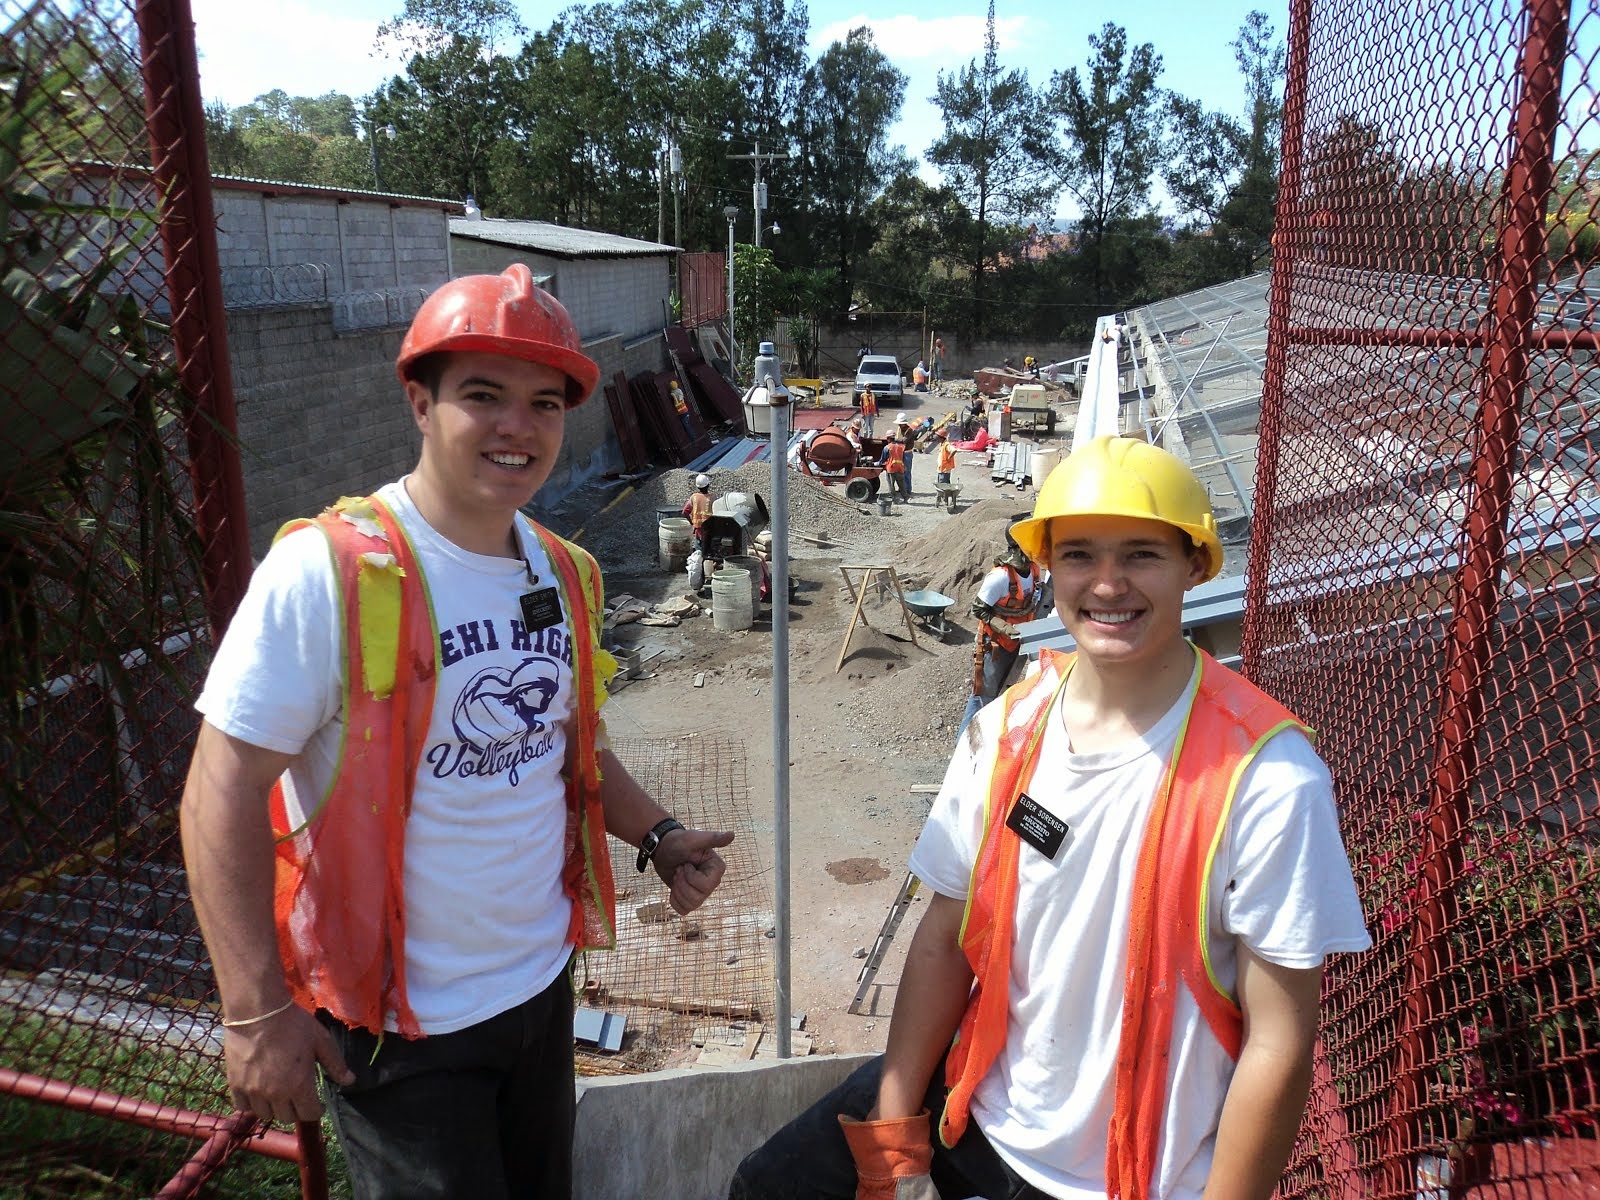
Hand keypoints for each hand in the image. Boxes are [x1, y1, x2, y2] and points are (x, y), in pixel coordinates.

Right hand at [223, 1003, 353, 1124]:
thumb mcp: (321, 1040)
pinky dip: (251, 1104)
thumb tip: (350, 1081)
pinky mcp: (235, 1084)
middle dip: (296, 1109)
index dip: (316, 1111)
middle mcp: (276, 1094)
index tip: (317, 1103)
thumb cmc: (293, 1024)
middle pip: (287, 1117)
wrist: (257, 1012)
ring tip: (278, 1094)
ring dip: (274, 1108)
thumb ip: (336, 1064)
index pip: (309, 1115)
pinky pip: (243, 1107)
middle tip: (297, 1095)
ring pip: (265, 1115)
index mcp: (300, 1085)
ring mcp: (254, 1091)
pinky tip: (258, 1092)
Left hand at [652, 826, 733, 914]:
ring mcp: (702, 892)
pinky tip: (673, 887)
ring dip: (677, 890)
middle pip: (697, 898)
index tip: (686, 864)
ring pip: (690, 905)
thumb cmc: (678, 842)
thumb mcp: (693, 839)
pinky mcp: (690, 899)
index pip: (705, 885)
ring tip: (677, 876)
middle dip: (682, 883)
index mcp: (717, 869)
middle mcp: (712, 882)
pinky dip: (674, 900)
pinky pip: (683, 910)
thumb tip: (732, 835)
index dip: (690, 877)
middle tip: (679, 869)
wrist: (663, 849)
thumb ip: (713, 839)